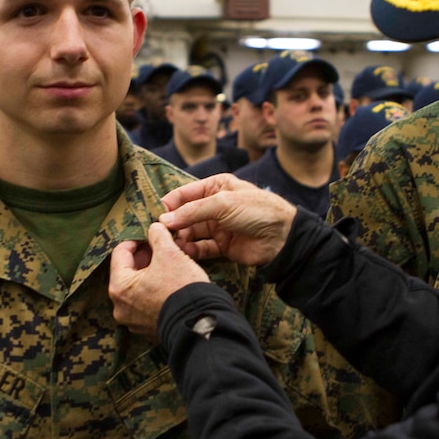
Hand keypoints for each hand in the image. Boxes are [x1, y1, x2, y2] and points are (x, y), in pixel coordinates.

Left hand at [109, 222, 209, 335]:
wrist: (201, 322)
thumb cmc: (181, 288)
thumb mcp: (170, 253)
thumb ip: (158, 235)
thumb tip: (154, 228)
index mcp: (119, 287)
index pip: (120, 253)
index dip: (136, 239)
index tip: (149, 235)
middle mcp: (120, 307)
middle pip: (127, 271)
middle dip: (144, 257)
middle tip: (159, 247)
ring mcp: (132, 320)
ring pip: (137, 287)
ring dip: (149, 273)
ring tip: (167, 264)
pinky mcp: (146, 328)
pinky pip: (145, 303)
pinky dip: (154, 291)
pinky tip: (169, 283)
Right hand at [159, 173, 296, 265]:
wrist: (282, 236)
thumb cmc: (257, 210)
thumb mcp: (222, 204)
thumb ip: (192, 212)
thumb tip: (164, 220)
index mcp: (215, 187)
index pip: (184, 194)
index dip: (169, 205)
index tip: (156, 216)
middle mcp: (215, 205)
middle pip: (185, 215)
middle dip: (173, 224)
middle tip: (161, 234)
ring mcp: (218, 226)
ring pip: (191, 232)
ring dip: (181, 238)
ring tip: (172, 244)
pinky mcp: (222, 245)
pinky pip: (201, 247)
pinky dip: (192, 250)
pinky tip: (184, 252)